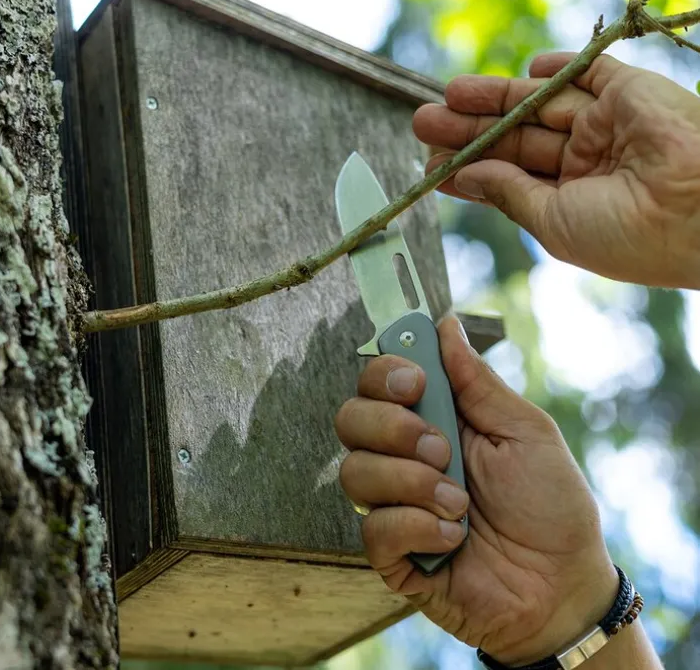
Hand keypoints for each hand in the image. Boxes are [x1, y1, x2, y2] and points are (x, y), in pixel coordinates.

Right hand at [335, 315, 617, 663]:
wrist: (562, 587)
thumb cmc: (551, 504)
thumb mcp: (524, 431)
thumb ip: (477, 382)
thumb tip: (445, 325)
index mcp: (432, 419)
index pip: (376, 381)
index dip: (383, 373)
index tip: (415, 384)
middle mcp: (402, 457)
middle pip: (350, 418)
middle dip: (392, 429)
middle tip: (442, 449)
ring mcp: (394, 504)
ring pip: (354, 473)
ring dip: (411, 484)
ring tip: (458, 504)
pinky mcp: (391, 553)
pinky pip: (373, 530)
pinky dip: (416, 528)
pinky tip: (453, 538)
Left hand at [413, 53, 699, 288]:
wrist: (699, 212)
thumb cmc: (624, 234)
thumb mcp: (551, 221)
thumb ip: (508, 193)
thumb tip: (464, 175)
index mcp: (572, 200)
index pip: (508, 176)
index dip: (469, 167)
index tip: (428, 164)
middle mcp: (588, 162)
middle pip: (516, 137)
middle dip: (469, 129)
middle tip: (422, 121)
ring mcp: (610, 126)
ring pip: (540, 104)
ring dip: (495, 97)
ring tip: (448, 94)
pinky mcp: (632, 93)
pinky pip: (591, 73)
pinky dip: (560, 69)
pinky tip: (528, 68)